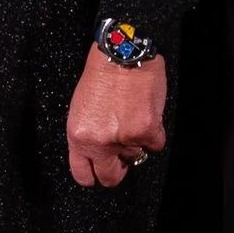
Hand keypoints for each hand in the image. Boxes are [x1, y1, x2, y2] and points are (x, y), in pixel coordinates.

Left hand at [66, 44, 168, 190]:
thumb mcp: (81, 108)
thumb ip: (89, 134)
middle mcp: (98, 142)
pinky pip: (155, 144)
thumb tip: (100, 153)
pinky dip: (155, 132)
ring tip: (133, 115)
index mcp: (78, 136)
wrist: (122, 55)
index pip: (82, 173)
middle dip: (118, 169)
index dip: (94, 176)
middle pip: (109, 177)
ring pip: (136, 155)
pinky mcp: (146, 131)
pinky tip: (147, 112)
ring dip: (137, 141)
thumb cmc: (101, 75)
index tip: (101, 172)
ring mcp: (123, 138)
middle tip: (123, 158)